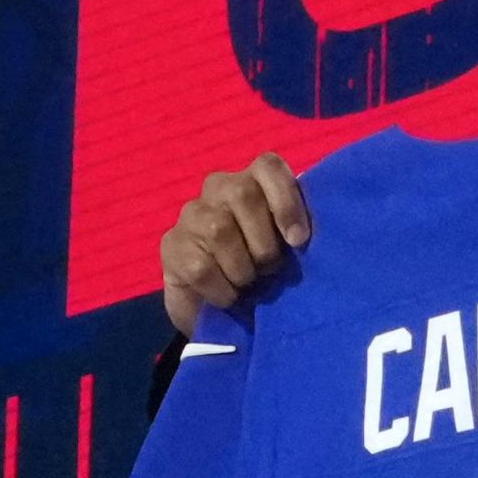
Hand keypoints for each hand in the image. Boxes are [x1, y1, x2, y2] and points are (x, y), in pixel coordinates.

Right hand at [159, 156, 312, 327]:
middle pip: (243, 193)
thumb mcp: (286, 251)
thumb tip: (305, 235)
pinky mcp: (171, 245)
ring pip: (219, 230)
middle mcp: (219, 188)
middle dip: (263, 241)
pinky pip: (201, 266)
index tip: (298, 240)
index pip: (268, 165)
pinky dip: (222, 290)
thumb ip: (296, 232)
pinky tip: (226, 296)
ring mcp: (191, 214)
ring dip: (242, 269)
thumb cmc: (262, 274)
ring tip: (246, 283)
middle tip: (269, 269)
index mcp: (254, 182)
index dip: (286, 200)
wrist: (218, 311)